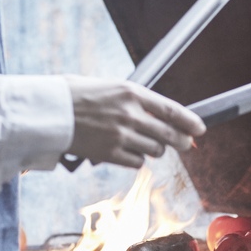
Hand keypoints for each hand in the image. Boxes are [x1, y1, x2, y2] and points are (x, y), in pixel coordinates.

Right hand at [62, 76, 205, 167]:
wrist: (50, 111)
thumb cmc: (77, 95)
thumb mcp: (110, 87)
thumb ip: (134, 100)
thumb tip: (159, 115)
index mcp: (131, 93)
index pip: (171, 110)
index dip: (189, 121)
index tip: (200, 129)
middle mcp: (130, 114)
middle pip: (169, 135)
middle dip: (182, 141)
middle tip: (186, 144)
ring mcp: (120, 135)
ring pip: (155, 150)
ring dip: (154, 149)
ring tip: (144, 143)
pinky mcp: (110, 153)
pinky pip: (136, 162)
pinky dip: (136, 159)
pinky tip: (127, 151)